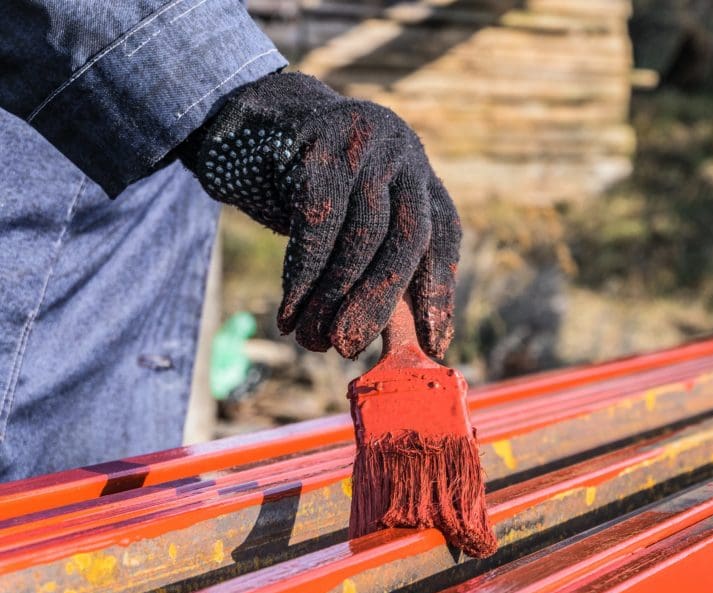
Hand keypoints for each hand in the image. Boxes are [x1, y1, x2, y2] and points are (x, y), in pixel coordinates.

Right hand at [180, 72, 459, 358]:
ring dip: (333, 297)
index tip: (436, 344)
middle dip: (379, 300)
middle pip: (405, 237)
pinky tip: (290, 310)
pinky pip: (316, 222)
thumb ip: (381, 268)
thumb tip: (405, 345)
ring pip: (359, 235)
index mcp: (421, 175)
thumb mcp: (357, 221)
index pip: (443, 236)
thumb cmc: (313, 186)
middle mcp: (402, 154)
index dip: (441, 291)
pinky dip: (303, 275)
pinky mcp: (318, 145)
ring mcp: (363, 145)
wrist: (256, 114)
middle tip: (350, 346)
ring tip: (312, 339)